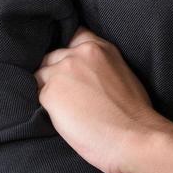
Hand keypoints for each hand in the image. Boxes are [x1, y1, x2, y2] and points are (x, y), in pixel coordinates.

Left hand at [34, 25, 169, 172]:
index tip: (71, 66)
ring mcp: (63, 71)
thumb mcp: (122, 73)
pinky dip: (46, 107)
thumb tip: (83, 73)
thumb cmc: (134, 114)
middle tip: (70, 95)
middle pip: (52, 56)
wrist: (134, 137)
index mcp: (100, 47)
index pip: (73, 36)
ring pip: (41, 75)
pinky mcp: (50, 93)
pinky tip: (63, 118)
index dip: (69, 52)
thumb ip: (100, 64)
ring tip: (66, 109)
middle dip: (56, 73)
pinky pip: (38, 97)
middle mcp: (79, 53)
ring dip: (49, 90)